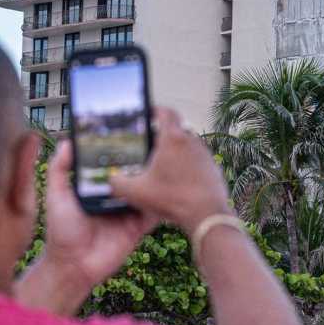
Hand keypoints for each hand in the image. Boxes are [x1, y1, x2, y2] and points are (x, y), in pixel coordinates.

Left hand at [15, 140, 157, 315]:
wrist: (73, 266)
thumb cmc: (60, 231)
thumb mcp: (56, 195)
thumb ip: (59, 169)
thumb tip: (67, 141)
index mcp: (97, 186)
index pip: (112, 163)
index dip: (120, 148)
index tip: (131, 129)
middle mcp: (114, 196)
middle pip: (133, 174)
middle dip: (142, 161)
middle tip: (155, 140)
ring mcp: (128, 210)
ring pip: (146, 190)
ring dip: (155, 178)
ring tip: (166, 159)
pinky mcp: (139, 226)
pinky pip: (154, 212)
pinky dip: (161, 201)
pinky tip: (170, 187)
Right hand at [110, 107, 231, 233]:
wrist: (206, 214)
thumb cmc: (173, 199)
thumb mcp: (136, 192)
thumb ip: (118, 183)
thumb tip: (111, 179)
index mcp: (172, 139)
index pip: (166, 112)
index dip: (156, 110)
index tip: (149, 113)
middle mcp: (191, 141)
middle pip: (176, 128)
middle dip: (164, 133)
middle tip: (151, 143)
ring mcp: (204, 154)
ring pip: (187, 144)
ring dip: (176, 150)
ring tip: (163, 164)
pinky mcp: (212, 167)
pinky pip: (197, 160)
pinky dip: (187, 165)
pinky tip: (179, 180)